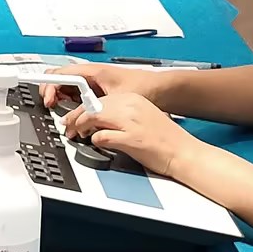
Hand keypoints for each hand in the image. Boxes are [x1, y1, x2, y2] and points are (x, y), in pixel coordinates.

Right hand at [39, 62, 164, 109]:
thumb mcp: (118, 99)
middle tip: (51, 107)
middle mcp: (91, 74)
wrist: (161, 90)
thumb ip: (98, 109)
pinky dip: (70, 103)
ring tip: (61, 113)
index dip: (50, 86)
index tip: (48, 100)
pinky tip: (74, 114)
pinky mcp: (98, 91)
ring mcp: (93, 82)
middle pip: (59, 78)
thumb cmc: (145, 87)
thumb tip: (81, 119)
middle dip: (51, 92)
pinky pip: (77, 94)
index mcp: (93, 71)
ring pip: (67, 87)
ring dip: (60, 99)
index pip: (61, 73)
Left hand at [62, 93, 197, 178]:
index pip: (98, 98)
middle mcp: (131, 106)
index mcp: (133, 99)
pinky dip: (95, 140)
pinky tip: (95, 143)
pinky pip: (102, 136)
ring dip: (80, 127)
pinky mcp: (132, 139)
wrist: (184, 152)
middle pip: (92, 106)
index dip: (82, 108)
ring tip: (76, 135)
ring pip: (93, 117)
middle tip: (68, 127)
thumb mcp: (142, 116)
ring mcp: (131, 122)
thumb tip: (98, 119)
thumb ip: (121, 114)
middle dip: (75, 117)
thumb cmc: (165, 139)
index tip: (74, 116)